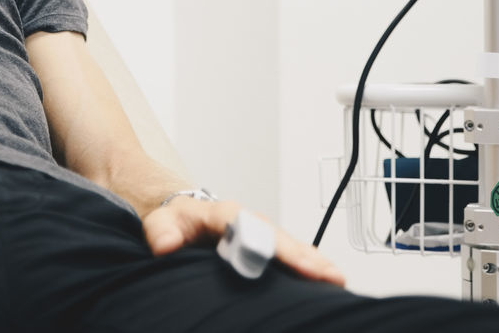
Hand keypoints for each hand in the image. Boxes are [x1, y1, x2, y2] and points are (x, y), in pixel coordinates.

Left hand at [142, 197, 345, 286]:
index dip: (271, 245)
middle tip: (331, 276)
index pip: (251, 229)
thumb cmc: (174, 218)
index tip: (286, 259)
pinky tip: (325, 284)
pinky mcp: (264, 249)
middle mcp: (248, 223)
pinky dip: (309, 268)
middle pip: (281, 239)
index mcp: (225, 214)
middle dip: (305, 257)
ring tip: (338, 282)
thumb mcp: (160, 221)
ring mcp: (259, 235)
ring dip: (314, 263)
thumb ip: (161, 231)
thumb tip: (166, 243)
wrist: (179, 213)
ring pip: (290, 248)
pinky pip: (289, 257)